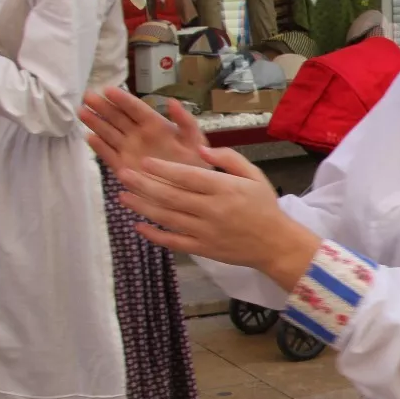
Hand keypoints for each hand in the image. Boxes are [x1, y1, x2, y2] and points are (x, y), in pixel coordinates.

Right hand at [82, 86, 208, 175]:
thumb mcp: (195, 140)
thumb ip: (185, 121)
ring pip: (109, 133)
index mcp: (156, 125)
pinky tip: (89, 137)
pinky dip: (99, 147)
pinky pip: (109, 155)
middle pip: (118, 118)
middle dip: (103, 107)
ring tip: (81, 111)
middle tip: (88, 96)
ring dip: (95, 123)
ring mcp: (129, 150)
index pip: (136, 109)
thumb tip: (172, 101)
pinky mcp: (123, 166)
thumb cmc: (196, 162)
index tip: (108, 89)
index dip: (122, 99)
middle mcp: (139, 135)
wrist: (192, 190)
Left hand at [115, 146, 320, 288]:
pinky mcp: (203, 249)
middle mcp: (212, 210)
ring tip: (122, 196)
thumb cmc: (264, 206)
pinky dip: (154, 235)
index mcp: (225, 189)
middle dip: (143, 184)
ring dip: (142, 207)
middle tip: (123, 173)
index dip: (163, 168)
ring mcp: (205, 232)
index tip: (144, 161)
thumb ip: (229, 158)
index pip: (188, 176)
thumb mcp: (254, 175)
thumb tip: (199, 149)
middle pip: (171, 196)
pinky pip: (173, 242)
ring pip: (167, 218)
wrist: (277, 244)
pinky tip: (138, 226)